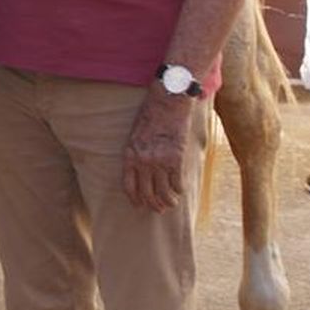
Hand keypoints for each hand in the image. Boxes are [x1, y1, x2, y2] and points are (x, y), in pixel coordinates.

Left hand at [123, 86, 194, 213]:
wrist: (168, 101)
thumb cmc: (150, 114)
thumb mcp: (134, 134)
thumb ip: (136, 153)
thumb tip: (141, 170)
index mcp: (130, 155)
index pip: (129, 186)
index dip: (135, 199)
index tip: (139, 206)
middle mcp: (143, 161)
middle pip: (147, 193)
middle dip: (153, 204)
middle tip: (158, 209)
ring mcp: (160, 161)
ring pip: (163, 193)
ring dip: (168, 202)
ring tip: (171, 204)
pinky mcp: (176, 159)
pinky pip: (177, 183)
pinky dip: (179, 190)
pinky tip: (180, 190)